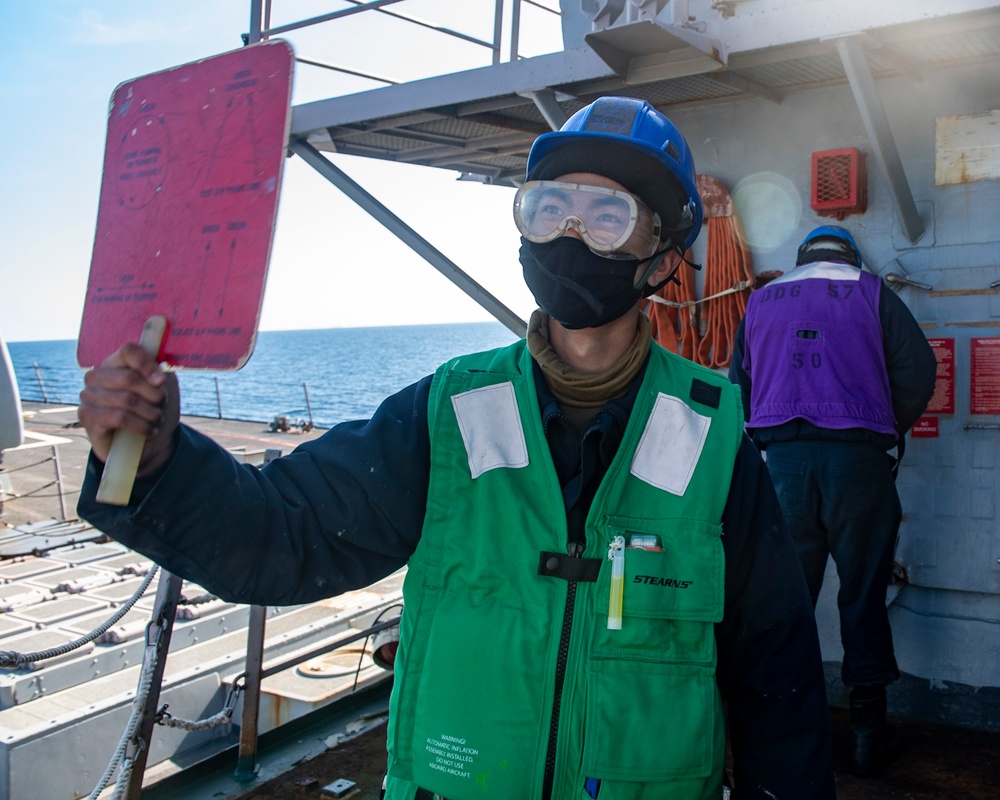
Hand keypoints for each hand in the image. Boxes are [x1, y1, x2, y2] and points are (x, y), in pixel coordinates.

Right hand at [78, 343, 179, 474]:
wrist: (146, 443)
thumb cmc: (152, 410)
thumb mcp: (163, 388)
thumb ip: (161, 373)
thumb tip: (159, 374)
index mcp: (115, 363)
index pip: (129, 351)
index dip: (147, 364)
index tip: (162, 381)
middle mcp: (97, 376)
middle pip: (130, 378)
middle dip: (154, 395)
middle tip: (162, 406)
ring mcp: (89, 396)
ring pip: (127, 400)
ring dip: (151, 413)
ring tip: (157, 420)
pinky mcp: (87, 416)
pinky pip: (119, 418)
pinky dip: (141, 426)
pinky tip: (149, 431)